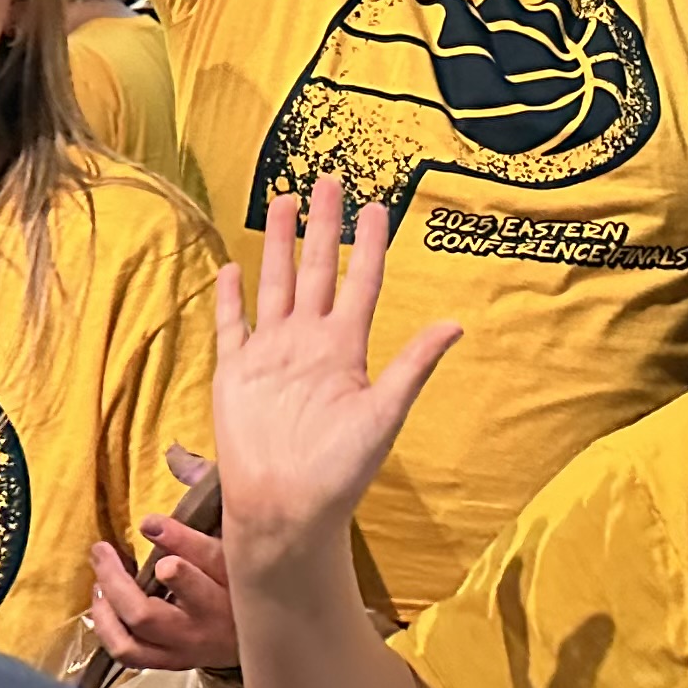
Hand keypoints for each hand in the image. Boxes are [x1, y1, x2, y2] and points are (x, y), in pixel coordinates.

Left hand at [89, 446, 238, 669]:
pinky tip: (101, 604)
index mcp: (237, 578)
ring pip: (137, 630)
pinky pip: (131, 652)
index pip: (208, 560)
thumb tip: (175, 454)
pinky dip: (109, 629)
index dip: (176, 540)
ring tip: (98, 579)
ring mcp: (191, 644)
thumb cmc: (245, 569)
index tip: (147, 522)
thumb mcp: (236, 530)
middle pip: (152, 609)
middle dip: (117, 582)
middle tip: (101, 551)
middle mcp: (212, 617)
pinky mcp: (175, 660)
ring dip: (108, 604)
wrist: (271, 631)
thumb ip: (208, 491)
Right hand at [210, 178, 458, 568]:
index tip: (379, 207)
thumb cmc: (338, 471)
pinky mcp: (236, 373)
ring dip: (280, 246)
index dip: (371, 246)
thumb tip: (456, 324)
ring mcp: (271, 355)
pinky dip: (231, 297)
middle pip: (318, 270)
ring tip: (284, 201)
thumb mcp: (384, 414)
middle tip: (330, 179)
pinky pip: (233, 326)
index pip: (362, 284)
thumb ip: (413, 365)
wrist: (285, 508)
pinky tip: (232, 268)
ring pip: (276, 285)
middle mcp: (309, 343)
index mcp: (345, 349)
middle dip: (324, 226)